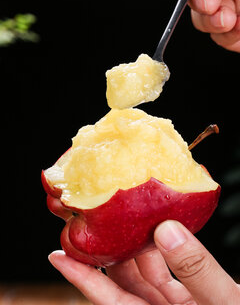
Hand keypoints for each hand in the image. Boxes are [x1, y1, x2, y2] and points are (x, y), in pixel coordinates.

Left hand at [48, 220, 239, 304]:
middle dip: (106, 252)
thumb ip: (196, 270)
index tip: (58, 256)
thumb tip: (166, 230)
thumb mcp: (224, 302)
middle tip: (90, 223)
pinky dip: (160, 249)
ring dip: (133, 246)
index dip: (82, 278)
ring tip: (121, 218)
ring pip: (143, 272)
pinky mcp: (187, 295)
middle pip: (122, 281)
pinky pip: (165, 270)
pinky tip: (157, 229)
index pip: (111, 299)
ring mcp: (173, 304)